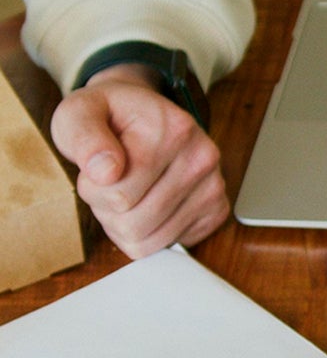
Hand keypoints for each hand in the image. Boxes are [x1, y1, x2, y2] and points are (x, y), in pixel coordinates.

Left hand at [50, 65, 228, 258]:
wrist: (144, 115)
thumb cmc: (110, 116)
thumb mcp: (79, 112)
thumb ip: (84, 137)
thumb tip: (105, 172)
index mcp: (174, 131)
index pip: (119, 196)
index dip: (92, 189)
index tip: (95, 167)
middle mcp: (202, 160)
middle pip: (133, 225)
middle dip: (108, 210)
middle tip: (109, 183)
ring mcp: (214, 188)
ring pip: (149, 242)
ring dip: (125, 224)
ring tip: (127, 193)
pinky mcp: (216, 211)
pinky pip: (166, 245)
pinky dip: (148, 233)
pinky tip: (147, 204)